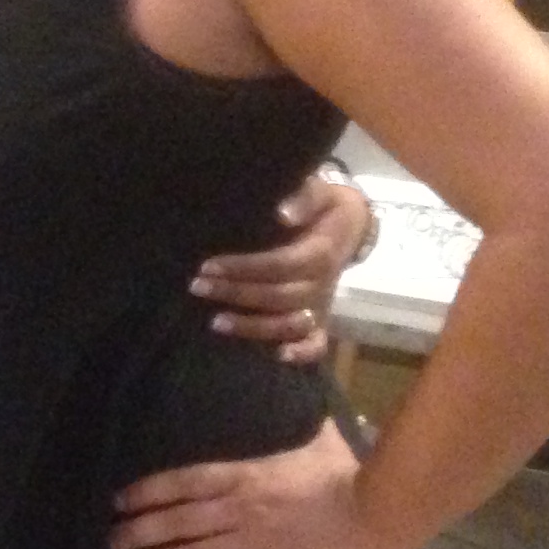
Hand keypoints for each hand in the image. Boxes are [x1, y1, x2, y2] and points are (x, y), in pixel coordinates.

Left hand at [108, 417, 403, 548]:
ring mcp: (256, 543)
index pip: (182, 481)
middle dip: (139, 532)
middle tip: (110, 543)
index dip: (147, 492)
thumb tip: (318, 403)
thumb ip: (310, 426)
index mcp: (245, 475)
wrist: (381, 515)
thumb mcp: (322, 441)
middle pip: (177, 520)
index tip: (119, 502)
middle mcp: (240, 509)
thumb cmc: (351, 476)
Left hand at [189, 173, 368, 363]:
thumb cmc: (324, 206)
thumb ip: (304, 197)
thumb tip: (282, 213)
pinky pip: (318, 342)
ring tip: (215, 323)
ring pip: (291, 323)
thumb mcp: (319, 191)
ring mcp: (321, 304)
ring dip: (254, 327)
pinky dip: (303, 353)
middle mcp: (321, 283)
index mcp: (319, 253)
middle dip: (236, 294)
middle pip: (279, 296)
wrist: (351, 224)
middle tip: (197, 287)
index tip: (207, 266)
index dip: (244, 267)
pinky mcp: (322, 317)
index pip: (280, 264)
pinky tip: (277, 357)